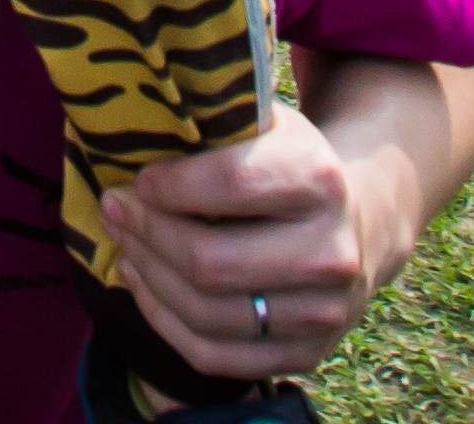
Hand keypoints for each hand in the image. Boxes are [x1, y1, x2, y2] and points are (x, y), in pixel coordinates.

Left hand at [99, 104, 402, 379]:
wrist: (359, 221)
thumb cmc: (287, 165)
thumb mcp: (265, 126)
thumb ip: (210, 121)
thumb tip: (129, 117)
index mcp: (318, 180)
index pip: (230, 183)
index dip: (170, 185)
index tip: (139, 179)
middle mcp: (330, 252)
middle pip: (210, 262)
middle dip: (146, 235)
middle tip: (114, 210)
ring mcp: (324, 312)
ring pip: (207, 314)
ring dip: (149, 278)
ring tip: (122, 245)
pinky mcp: (307, 353)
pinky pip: (216, 356)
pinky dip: (165, 323)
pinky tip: (142, 286)